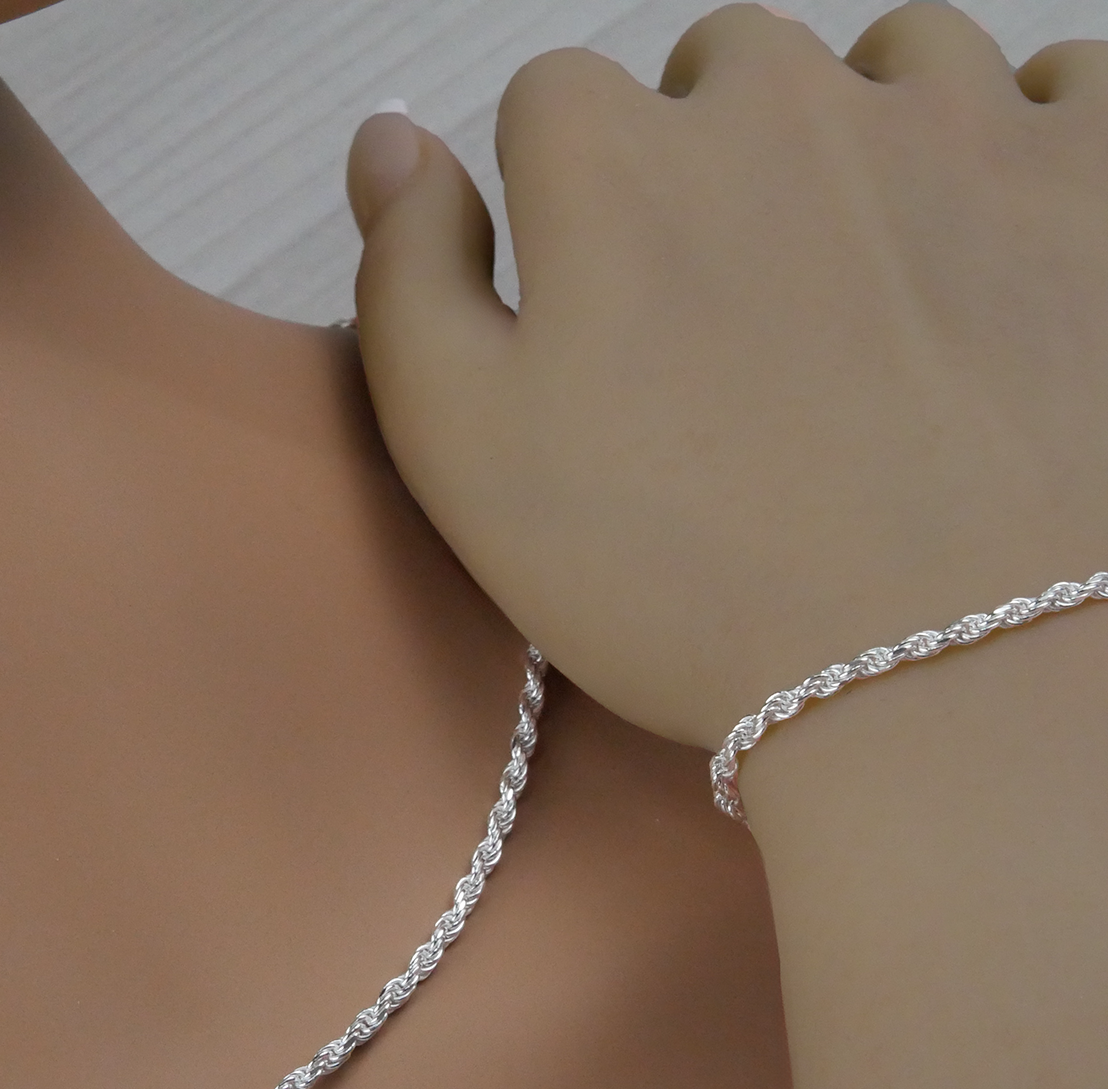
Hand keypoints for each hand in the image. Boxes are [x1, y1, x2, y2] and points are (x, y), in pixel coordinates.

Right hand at [347, 3, 1107, 751]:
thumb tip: (391, 140)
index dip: (561, 211)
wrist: (939, 680)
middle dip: (707, 169)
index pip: (554, 106)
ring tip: (868, 298)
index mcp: (615, 160)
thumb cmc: (675, 578)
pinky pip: (1061, 91)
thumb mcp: (462, 451)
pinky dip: (1024, 150)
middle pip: (720, 74)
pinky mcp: (1101, 178)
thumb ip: (404, 273)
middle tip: (736, 329)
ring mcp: (962, 123)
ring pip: (889, 68)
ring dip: (863, 148)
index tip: (600, 317)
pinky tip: (996, 257)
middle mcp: (784, 100)